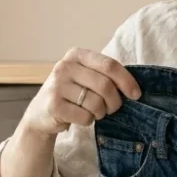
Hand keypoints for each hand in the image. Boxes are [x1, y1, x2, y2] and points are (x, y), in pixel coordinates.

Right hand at [21, 48, 140, 137]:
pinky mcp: (54, 106)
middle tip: (112, 108)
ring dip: (101, 112)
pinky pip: (85, 117)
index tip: (136, 94)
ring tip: (94, 112)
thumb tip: (134, 88)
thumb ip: (105, 75)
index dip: (126, 80)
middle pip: (105, 85)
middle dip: (115, 101)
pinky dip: (88, 121)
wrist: (41, 113)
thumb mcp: (85, 76)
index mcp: (76, 55)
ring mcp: (57, 86)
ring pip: (96, 103)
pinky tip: (80, 117)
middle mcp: (64, 67)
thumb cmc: (72, 94)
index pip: (109, 65)